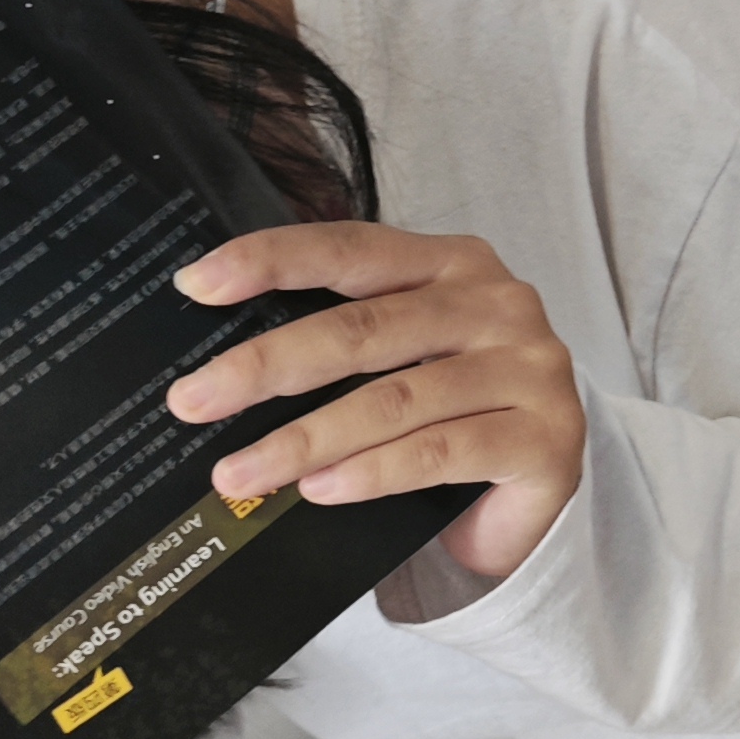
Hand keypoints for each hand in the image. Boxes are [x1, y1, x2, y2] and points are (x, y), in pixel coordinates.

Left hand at [168, 226, 587, 583]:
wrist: (541, 486)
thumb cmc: (454, 412)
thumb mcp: (403, 357)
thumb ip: (345, 341)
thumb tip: (222, 366)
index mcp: (453, 264)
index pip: (352, 249)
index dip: (273, 260)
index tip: (198, 283)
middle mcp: (498, 303)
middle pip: (364, 328)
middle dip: (267, 366)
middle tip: (193, 400)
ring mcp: (529, 368)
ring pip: (396, 398)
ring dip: (305, 438)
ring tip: (240, 473)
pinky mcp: (546, 438)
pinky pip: (441, 452)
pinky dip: (372, 472)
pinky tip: (320, 489)